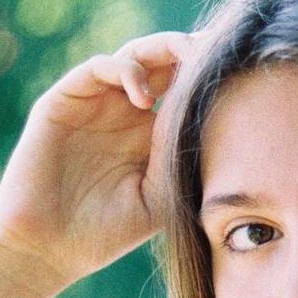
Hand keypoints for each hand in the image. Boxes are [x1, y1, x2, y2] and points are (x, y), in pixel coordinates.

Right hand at [0, 31, 197, 284]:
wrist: (50, 248)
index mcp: (153, 133)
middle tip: (220, 49)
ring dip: (165, 50)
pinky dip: (126, 71)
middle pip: (166, 62)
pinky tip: (144, 98)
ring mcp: (96, 103)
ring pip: (136, 55)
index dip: (211, 75)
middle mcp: (126, 111)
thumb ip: (181, 154)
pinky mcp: (65, 100)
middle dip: (194, 50)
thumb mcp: (162, 194)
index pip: (187, 89)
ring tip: (190, 61)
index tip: (247, 70)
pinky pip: (99, 68)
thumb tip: (212, 113)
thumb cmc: (109, 231)